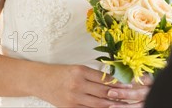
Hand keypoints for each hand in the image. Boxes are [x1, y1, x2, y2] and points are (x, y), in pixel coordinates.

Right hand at [36, 64, 150, 107]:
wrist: (40, 80)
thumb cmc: (61, 73)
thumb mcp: (78, 68)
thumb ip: (94, 74)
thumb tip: (112, 80)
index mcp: (81, 72)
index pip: (104, 79)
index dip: (118, 83)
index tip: (130, 84)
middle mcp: (77, 85)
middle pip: (102, 92)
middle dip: (118, 95)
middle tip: (131, 96)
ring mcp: (73, 98)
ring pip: (97, 103)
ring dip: (111, 105)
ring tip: (123, 105)